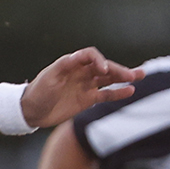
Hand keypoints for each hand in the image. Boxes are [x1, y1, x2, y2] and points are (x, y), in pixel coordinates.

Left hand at [22, 48, 143, 127]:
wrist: (29, 112)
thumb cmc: (37, 92)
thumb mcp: (49, 77)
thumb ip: (65, 65)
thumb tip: (82, 56)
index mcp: (71, 64)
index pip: (90, 56)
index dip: (99, 60)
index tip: (102, 70)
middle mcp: (81, 72)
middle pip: (103, 67)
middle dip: (118, 69)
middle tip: (133, 74)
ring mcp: (85, 85)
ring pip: (108, 79)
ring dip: (123, 77)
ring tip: (140, 76)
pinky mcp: (87, 99)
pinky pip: (106, 94)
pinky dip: (117, 92)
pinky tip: (130, 90)